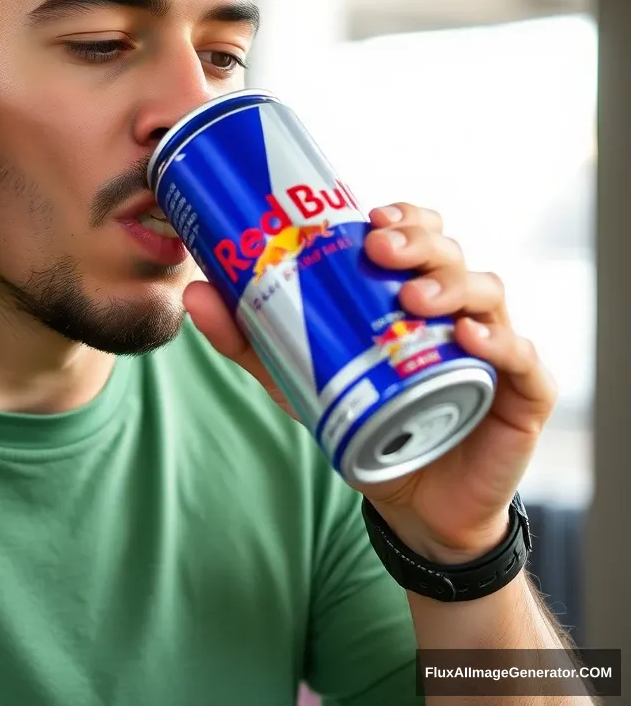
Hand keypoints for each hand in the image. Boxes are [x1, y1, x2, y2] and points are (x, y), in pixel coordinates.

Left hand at [184, 202, 557, 563]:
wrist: (411, 503)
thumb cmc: (366, 421)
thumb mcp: (300, 377)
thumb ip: (251, 339)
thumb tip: (195, 292)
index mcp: (411, 292)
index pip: (419, 234)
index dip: (403, 217)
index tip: (368, 219)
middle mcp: (458, 308)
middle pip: (450, 254)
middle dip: (419, 242)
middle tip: (380, 250)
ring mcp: (494, 345)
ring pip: (487, 293)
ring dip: (451, 287)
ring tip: (413, 300)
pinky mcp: (522, 393)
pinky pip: (524, 358)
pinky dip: (500, 342)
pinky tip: (468, 338)